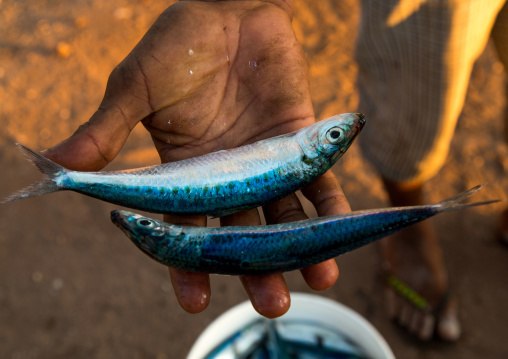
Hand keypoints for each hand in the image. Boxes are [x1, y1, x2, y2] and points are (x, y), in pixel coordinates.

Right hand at [44, 0, 350, 317]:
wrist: (226, 11)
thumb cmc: (176, 46)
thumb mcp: (135, 86)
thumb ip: (106, 128)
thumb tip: (52, 161)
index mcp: (186, 175)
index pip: (186, 232)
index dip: (187, 267)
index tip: (194, 300)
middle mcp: (228, 178)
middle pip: (243, 235)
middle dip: (256, 270)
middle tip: (271, 304)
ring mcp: (266, 164)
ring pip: (284, 217)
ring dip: (302, 249)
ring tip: (316, 281)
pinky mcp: (299, 143)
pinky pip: (319, 181)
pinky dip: (331, 204)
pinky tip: (341, 230)